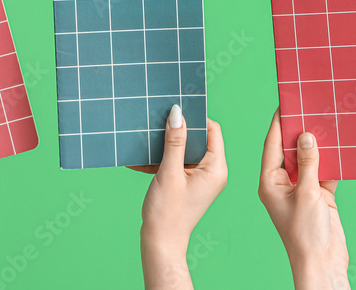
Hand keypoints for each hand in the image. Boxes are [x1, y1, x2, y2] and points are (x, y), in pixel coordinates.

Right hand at [136, 104, 227, 289]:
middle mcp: (213, 172)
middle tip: (158, 121)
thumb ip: (174, 141)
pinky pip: (177, 164)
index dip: (195, 118)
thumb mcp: (169, 172)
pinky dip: (161, 161)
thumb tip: (177, 113)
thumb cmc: (167, 212)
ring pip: (185, 151)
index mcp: (216, 168)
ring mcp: (200, 179)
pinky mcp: (188, 185)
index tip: (175, 110)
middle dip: (177, 131)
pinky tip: (139, 159)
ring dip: (165, 146)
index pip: (212, 130)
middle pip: (198, 139)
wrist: (160, 245)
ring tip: (146, 139)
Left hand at [258, 109, 348, 289]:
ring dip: (319, 144)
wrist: (323, 263)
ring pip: (310, 159)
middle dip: (301, 130)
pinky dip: (333, 159)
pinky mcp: (320, 196)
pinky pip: (325, 171)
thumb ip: (308, 162)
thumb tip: (306, 135)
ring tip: (327, 119)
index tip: (285, 103)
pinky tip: (342, 143)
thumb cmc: (306, 233)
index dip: (278, 123)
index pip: (272, 145)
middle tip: (310, 106)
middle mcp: (284, 183)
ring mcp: (303, 189)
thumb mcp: (307, 193)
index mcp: (270, 182)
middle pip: (291, 150)